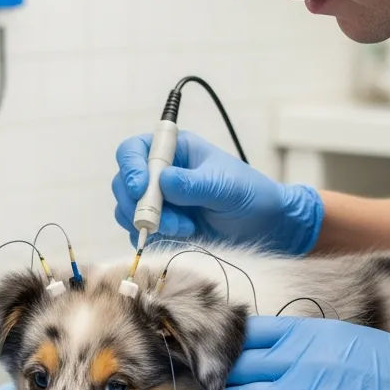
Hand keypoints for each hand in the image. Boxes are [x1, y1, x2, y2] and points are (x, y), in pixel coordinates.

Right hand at [112, 130, 322, 253]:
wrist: (266, 229)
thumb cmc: (250, 196)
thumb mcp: (225, 187)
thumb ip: (193, 184)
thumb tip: (163, 181)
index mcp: (175, 151)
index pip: (134, 151)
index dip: (130, 167)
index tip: (141, 188)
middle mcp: (160, 174)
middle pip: (123, 182)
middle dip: (139, 204)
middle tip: (164, 221)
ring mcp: (158, 202)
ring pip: (127, 210)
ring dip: (149, 224)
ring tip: (185, 229)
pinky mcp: (161, 227)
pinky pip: (138, 233)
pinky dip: (151, 238)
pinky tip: (181, 238)